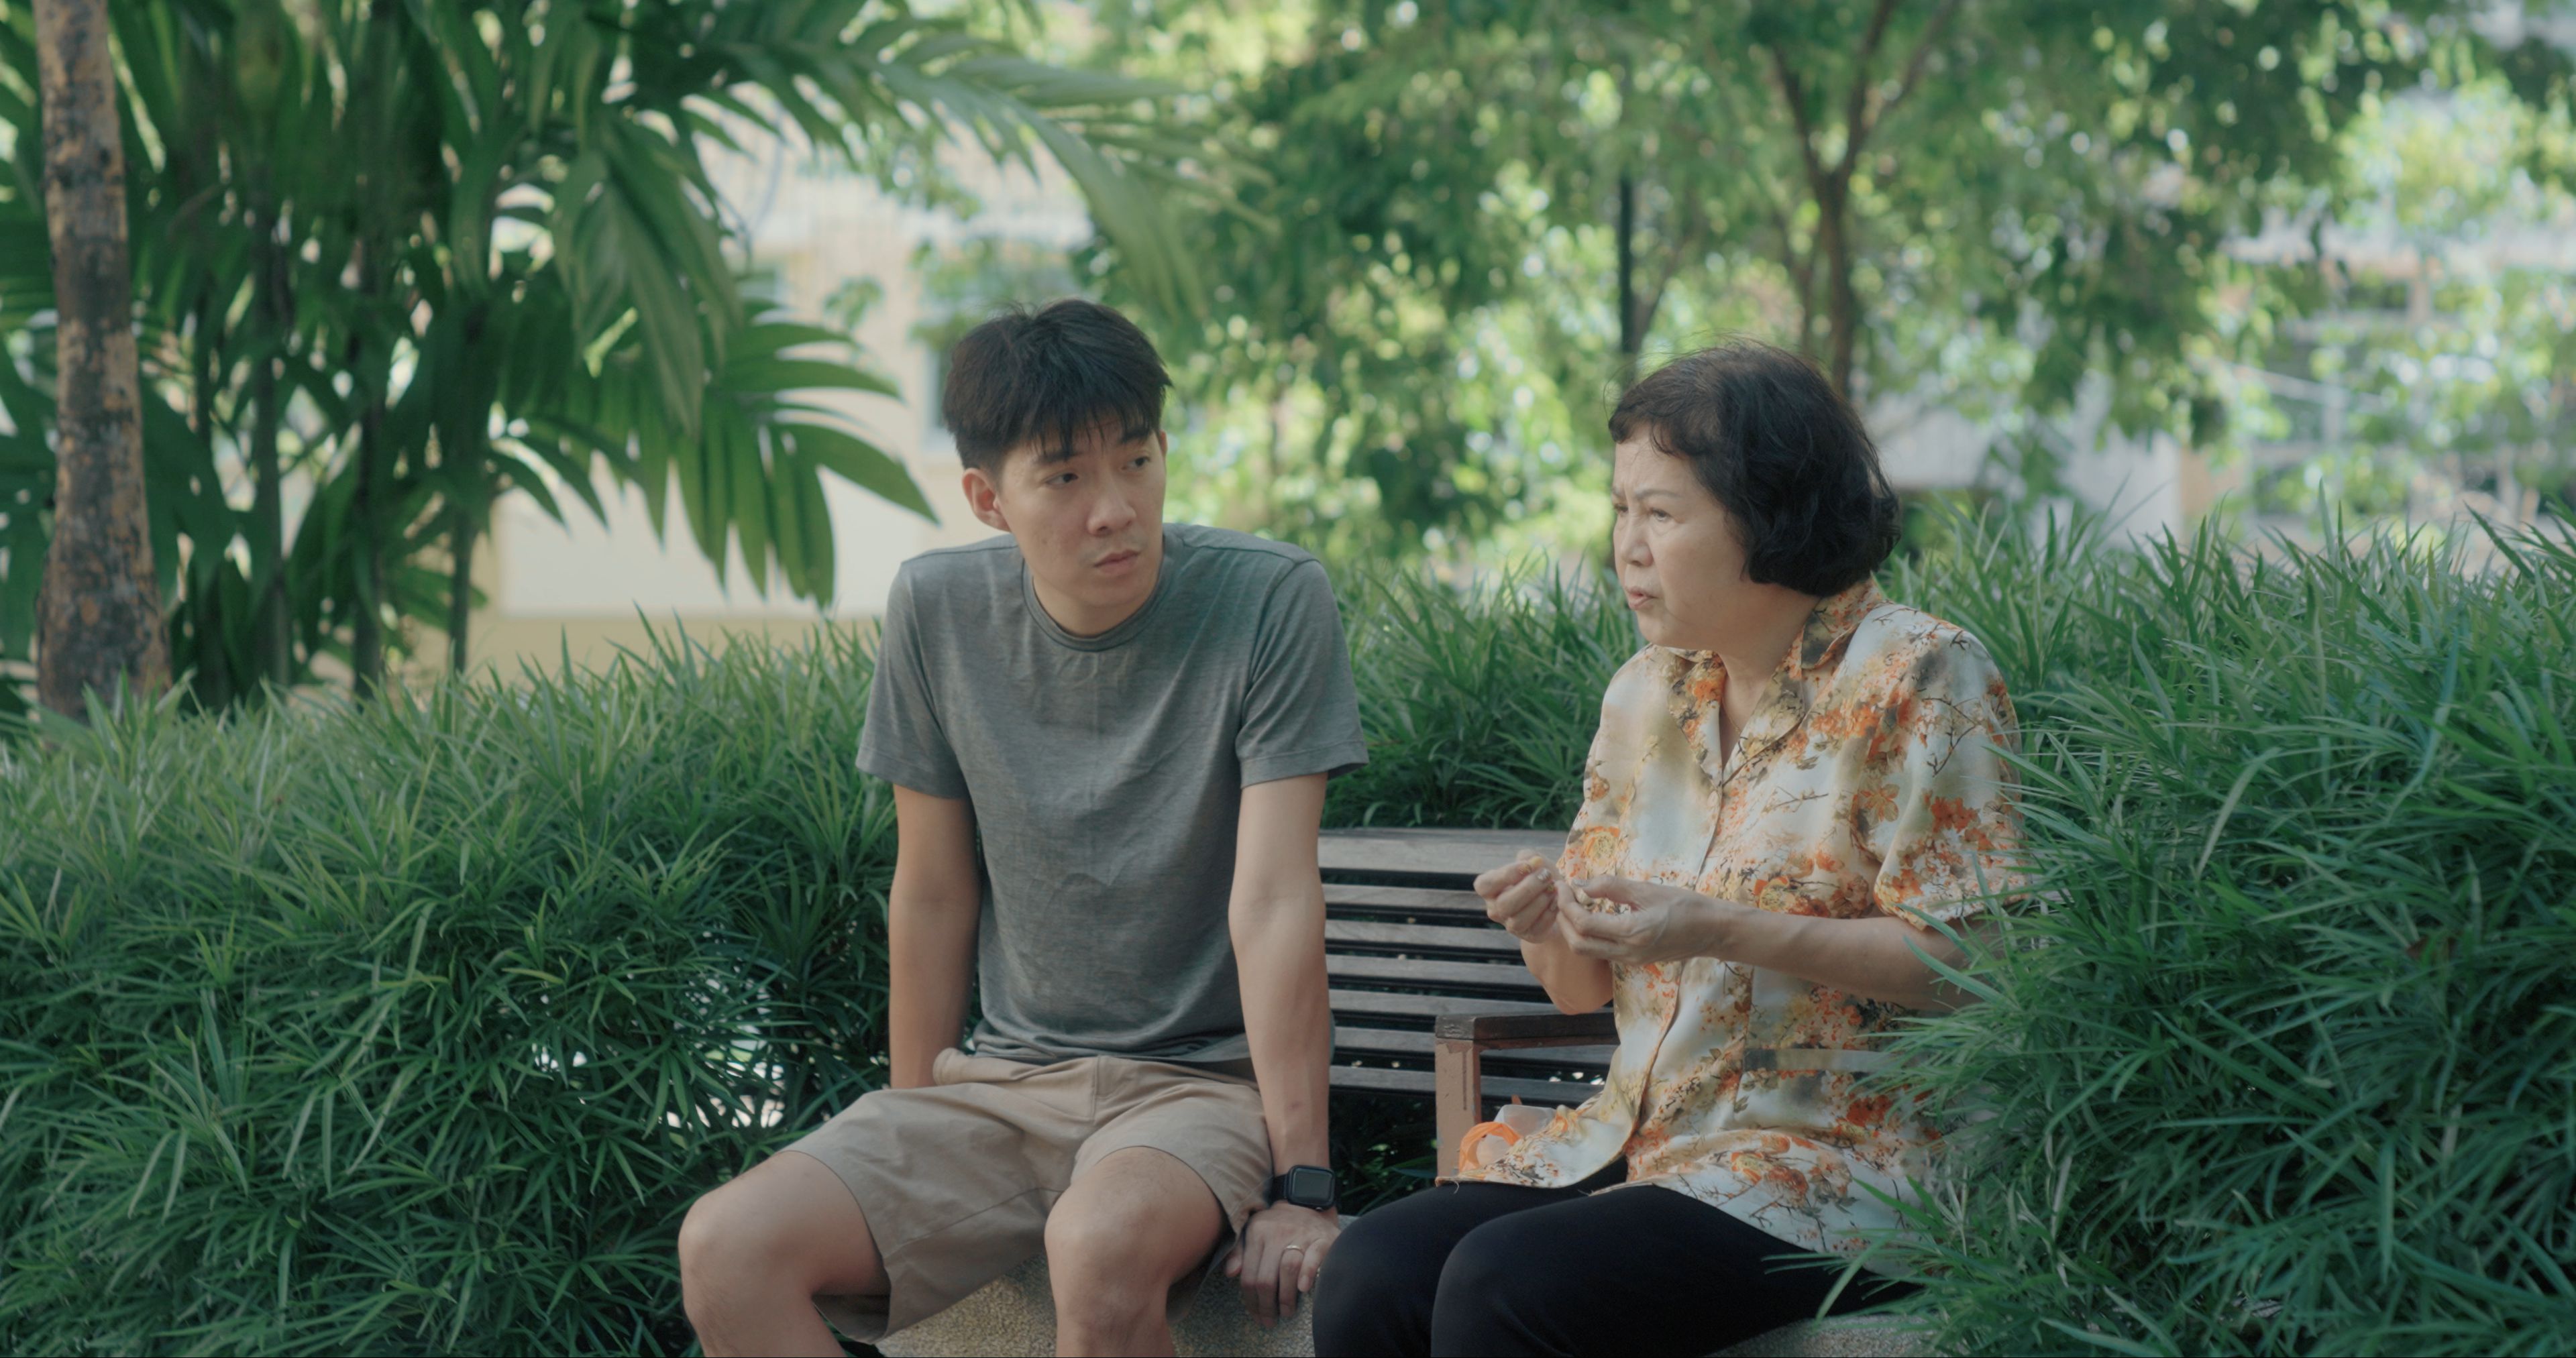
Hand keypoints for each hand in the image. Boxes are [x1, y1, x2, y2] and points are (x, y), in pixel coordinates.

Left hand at [1222, 1201, 1338, 1325]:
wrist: (1310, 1204)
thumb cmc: (1278, 1226)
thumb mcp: (1254, 1233)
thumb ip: (1240, 1252)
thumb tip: (1231, 1274)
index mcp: (1257, 1232)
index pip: (1249, 1276)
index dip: (1251, 1302)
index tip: (1257, 1316)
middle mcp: (1277, 1232)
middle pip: (1266, 1278)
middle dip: (1267, 1306)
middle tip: (1271, 1321)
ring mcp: (1300, 1234)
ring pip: (1287, 1269)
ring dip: (1286, 1297)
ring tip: (1287, 1312)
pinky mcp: (1322, 1238)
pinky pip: (1313, 1258)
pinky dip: (1307, 1274)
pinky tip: (1303, 1290)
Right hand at [1474, 852, 1566, 942]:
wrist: (1553, 898)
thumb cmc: (1537, 877)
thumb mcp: (1531, 863)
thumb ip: (1528, 857)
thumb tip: (1532, 860)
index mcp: (1489, 890)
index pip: (1485, 885)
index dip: (1506, 875)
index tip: (1528, 865)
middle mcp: (1495, 909)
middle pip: (1504, 904)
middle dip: (1528, 888)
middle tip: (1546, 875)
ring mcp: (1510, 925)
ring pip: (1519, 919)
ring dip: (1540, 902)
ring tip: (1553, 888)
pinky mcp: (1529, 935)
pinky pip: (1537, 928)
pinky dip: (1549, 913)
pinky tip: (1557, 901)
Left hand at [1555, 876, 1732, 964]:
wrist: (1713, 931)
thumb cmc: (1686, 905)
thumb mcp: (1647, 890)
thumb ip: (1611, 887)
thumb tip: (1580, 883)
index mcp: (1632, 933)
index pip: (1584, 924)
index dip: (1566, 905)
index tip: (1563, 885)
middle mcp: (1628, 953)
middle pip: (1578, 945)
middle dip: (1563, 920)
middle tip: (1562, 895)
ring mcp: (1630, 961)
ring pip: (1588, 951)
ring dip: (1573, 930)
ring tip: (1573, 904)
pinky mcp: (1633, 961)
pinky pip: (1601, 951)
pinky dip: (1588, 935)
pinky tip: (1591, 915)